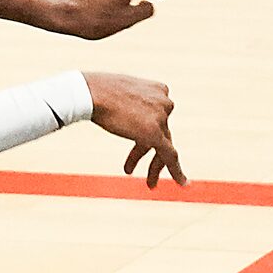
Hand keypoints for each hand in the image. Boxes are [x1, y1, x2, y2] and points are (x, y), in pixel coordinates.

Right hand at [83, 72, 185, 186]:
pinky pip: (170, 156)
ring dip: (154, 164)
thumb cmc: (98, 90)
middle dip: (148, 150)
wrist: (91, 93)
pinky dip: (177, 171)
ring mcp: (161, 118)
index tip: (138, 139)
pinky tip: (181, 183)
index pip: (156, 116)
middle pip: (161, 131)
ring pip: (164, 145)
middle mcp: (164, 102)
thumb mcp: (120, 92)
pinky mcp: (155, 133)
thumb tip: (124, 112)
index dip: (144, 131)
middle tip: (136, 165)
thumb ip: (131, 103)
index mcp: (158, 90)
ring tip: (150, 183)